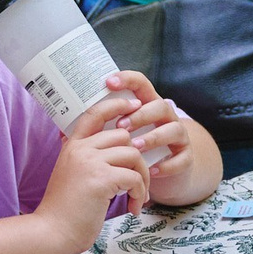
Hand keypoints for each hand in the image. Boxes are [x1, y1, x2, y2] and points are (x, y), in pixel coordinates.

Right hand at [37, 115, 150, 253]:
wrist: (52, 233)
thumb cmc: (64, 210)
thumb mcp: (71, 174)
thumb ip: (87, 159)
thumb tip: (118, 150)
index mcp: (73, 146)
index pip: (95, 113)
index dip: (117, 105)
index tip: (134, 104)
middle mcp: (81, 149)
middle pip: (124, 136)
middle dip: (138, 158)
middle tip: (139, 182)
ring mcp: (91, 162)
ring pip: (133, 155)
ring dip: (143, 178)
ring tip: (138, 197)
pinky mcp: (102, 179)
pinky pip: (134, 177)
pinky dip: (139, 194)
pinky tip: (133, 209)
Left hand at [100, 71, 196, 187]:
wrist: (167, 174)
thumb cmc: (138, 151)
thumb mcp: (123, 136)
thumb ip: (101, 128)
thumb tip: (66, 126)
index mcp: (148, 106)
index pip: (141, 84)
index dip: (127, 80)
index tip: (109, 82)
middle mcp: (166, 118)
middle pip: (159, 105)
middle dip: (140, 114)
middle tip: (120, 125)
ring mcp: (179, 137)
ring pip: (173, 129)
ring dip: (153, 137)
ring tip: (135, 147)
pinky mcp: (186, 157)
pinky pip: (181, 158)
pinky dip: (167, 165)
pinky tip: (152, 170)